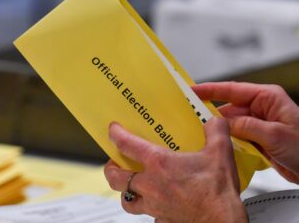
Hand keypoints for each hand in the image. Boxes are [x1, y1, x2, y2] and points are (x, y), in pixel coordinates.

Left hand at [104, 118, 247, 222]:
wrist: (222, 222)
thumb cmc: (217, 191)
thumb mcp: (220, 152)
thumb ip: (216, 131)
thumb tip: (213, 121)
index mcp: (159, 164)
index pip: (127, 145)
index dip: (116, 134)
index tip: (113, 130)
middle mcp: (150, 185)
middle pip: (116, 178)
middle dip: (111, 169)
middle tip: (115, 162)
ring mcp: (153, 205)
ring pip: (126, 201)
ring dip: (125, 192)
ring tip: (131, 186)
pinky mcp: (161, 219)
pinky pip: (148, 215)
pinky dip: (149, 208)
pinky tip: (158, 204)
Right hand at [193, 82, 298, 182]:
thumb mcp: (275, 134)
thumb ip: (245, 126)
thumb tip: (222, 122)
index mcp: (267, 98)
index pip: (232, 90)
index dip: (210, 89)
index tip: (191, 90)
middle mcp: (261, 108)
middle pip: (228, 107)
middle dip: (211, 114)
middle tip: (190, 118)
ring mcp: (258, 124)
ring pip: (230, 124)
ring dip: (219, 130)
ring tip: (201, 134)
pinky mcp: (256, 138)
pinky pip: (236, 137)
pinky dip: (227, 141)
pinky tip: (217, 146)